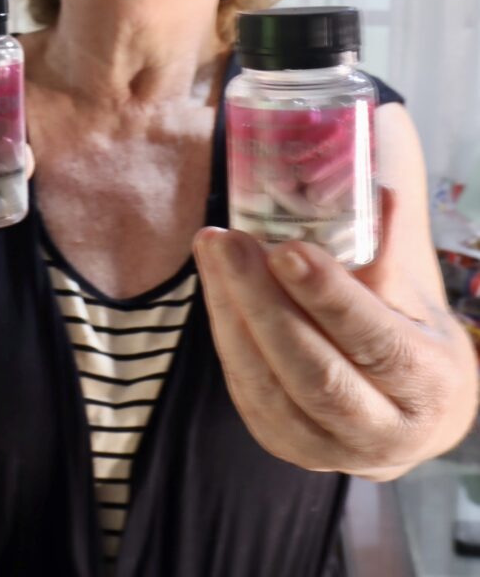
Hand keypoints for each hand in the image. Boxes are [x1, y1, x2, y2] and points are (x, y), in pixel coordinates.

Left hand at [194, 190, 477, 477]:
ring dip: (231, 312)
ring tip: (212, 250)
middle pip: (315, 372)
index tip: (286, 249)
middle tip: (228, 242)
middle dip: (262, 302)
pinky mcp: (287, 447)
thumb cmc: (411, 333)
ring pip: (268, 386)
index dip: (328, 297)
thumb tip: (378, 191)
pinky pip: (246, 390)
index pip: (375, 343)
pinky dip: (226, 333)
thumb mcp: (414, 295)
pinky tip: (214, 283)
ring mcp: (331, 451)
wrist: (409, 412)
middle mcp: (385, 431)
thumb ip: (389, 249)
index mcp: (429, 385)